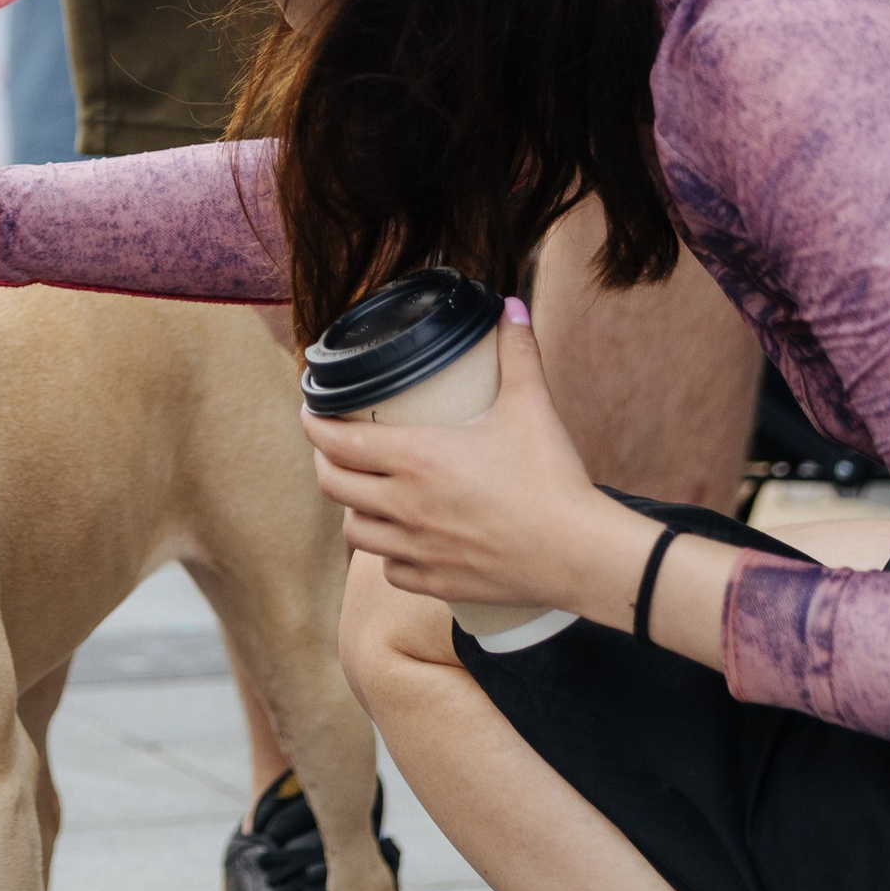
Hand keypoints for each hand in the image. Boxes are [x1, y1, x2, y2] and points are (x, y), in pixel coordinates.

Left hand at [303, 317, 642, 619]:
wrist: (578, 553)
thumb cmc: (551, 478)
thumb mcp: (531, 406)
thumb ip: (517, 352)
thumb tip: (510, 306)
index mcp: (416, 458)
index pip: (337, 442)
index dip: (314, 425)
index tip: (311, 412)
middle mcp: (405, 505)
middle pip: (333, 486)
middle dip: (325, 464)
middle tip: (333, 450)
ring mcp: (417, 549)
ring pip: (355, 532)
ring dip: (354, 510)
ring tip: (365, 495)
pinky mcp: (436, 583)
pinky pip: (390, 570)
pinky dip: (388, 554)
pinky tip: (400, 542)